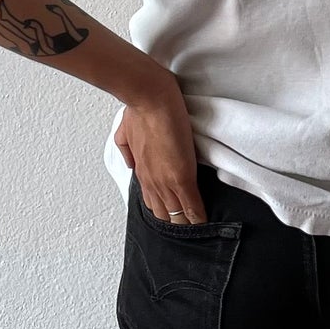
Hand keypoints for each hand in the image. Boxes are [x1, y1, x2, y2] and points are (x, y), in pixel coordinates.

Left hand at [113, 77, 205, 223]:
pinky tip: (205, 222)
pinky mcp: (181, 177)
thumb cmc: (138, 110)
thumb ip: (126, 150)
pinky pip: (192, 206)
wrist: (150, 98)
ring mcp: (165, 181)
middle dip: (175, 223)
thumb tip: (130, 164)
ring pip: (176, 215)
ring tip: (198, 229)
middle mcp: (151, 182)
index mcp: (142, 172)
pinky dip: (199, 216)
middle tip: (188, 228)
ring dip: (186, 223)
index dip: (164, 212)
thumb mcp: (124, 133)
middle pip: (163, 215)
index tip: (174, 217)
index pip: (152, 203)